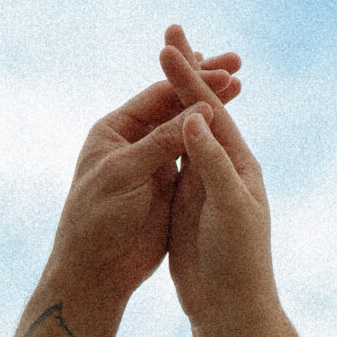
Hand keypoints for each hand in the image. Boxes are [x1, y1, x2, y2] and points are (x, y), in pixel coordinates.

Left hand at [43, 33, 243, 316]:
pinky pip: (193, 156)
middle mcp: (135, 141)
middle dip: (204, 84)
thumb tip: (202, 110)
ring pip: (187, 128)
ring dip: (211, 107)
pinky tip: (232, 129)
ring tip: (239, 85)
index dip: (191, 82)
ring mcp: (153, 163)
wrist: (97, 271)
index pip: (159, 96)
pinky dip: (210, 140)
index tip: (224, 73)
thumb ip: (162, 142)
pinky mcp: (169, 187)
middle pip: (174, 104)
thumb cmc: (99, 221)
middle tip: (237, 65)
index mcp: (116, 130)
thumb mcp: (128, 174)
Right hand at [160, 24, 272, 324]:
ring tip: (159, 62)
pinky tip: (147, 122)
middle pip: (198, 110)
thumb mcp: (227, 208)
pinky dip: (162, 132)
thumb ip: (212, 163)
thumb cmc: (236, 261)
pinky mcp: (187, 204)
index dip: (188, 78)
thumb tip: (195, 116)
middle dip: (182, 73)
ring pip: (184, 130)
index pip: (209, 110)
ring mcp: (203, 184)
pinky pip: (173, 158)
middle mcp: (223, 166)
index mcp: (238, 163)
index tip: (167, 47)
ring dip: (170, 96)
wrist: (230, 308)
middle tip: (169, 32)